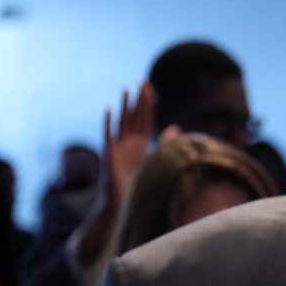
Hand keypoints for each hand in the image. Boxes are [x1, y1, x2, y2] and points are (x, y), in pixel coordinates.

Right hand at [103, 83, 154, 204]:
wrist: (123, 204)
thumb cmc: (139, 185)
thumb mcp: (156, 161)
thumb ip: (165, 144)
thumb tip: (176, 127)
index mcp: (140, 145)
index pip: (145, 120)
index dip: (148, 105)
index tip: (151, 88)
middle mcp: (129, 143)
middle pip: (135, 117)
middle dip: (139, 100)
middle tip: (144, 81)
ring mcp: (118, 147)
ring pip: (122, 122)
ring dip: (125, 106)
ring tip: (127, 89)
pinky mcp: (109, 154)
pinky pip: (109, 134)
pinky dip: (109, 121)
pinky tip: (110, 108)